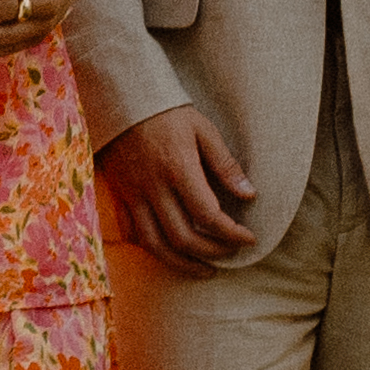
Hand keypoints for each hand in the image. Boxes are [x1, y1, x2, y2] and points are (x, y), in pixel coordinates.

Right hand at [98, 106, 253, 270]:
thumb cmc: (167, 112)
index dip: (232, 234)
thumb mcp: (203, 130)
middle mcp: (154, 188)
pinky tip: (172, 253)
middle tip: (232, 252)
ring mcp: (134, 195)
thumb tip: (249, 194)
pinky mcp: (122, 196)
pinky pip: (134, 234)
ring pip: (155, 245)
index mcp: (178, 169)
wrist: (120, 100)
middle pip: (183, 237)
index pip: (208, 215)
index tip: (249, 237)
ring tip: (204, 269)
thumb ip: (225, 164)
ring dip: (182, 264)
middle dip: (213, 252)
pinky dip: (154, 250)